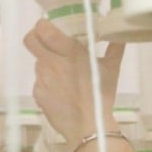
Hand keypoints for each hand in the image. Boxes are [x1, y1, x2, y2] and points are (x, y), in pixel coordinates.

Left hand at [23, 18, 124, 144]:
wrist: (88, 126)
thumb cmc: (101, 95)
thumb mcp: (112, 69)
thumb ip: (115, 47)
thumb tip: (121, 34)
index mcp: (69, 52)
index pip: (43, 30)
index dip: (41, 25)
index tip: (47, 25)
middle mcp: (51, 63)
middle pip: (30, 41)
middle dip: (34, 37)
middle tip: (44, 40)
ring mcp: (42, 79)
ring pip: (37, 63)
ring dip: (47, 64)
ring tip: (63, 74)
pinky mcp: (38, 94)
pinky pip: (39, 82)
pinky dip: (47, 83)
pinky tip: (61, 91)